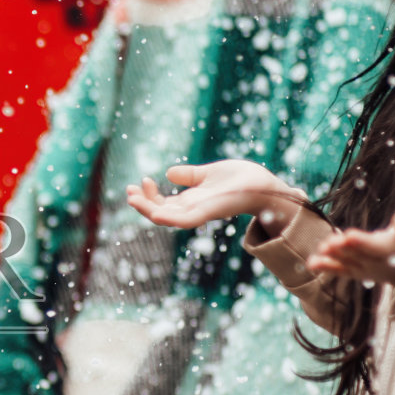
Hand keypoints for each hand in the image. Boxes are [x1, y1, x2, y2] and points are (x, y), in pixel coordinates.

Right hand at [127, 161, 298, 230]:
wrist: (265, 185)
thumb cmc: (242, 179)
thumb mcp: (209, 173)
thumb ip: (190, 175)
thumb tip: (169, 173)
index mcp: (191, 202)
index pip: (163, 204)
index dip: (149, 195)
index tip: (143, 179)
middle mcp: (192, 210)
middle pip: (159, 213)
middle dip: (141, 203)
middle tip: (128, 190)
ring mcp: (199, 213)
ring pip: (165, 218)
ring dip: (147, 210)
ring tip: (132, 198)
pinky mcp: (208, 213)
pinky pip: (184, 221)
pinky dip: (167, 218)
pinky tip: (155, 213)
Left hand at [306, 211, 394, 294]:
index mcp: (392, 252)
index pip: (376, 248)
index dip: (362, 242)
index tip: (349, 235)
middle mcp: (376, 263)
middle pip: (357, 255)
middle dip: (343, 248)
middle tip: (330, 242)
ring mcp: (364, 269)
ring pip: (346, 262)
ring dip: (333, 256)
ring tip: (322, 248)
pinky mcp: (355, 272)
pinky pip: (340, 270)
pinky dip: (326, 267)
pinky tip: (312, 263)